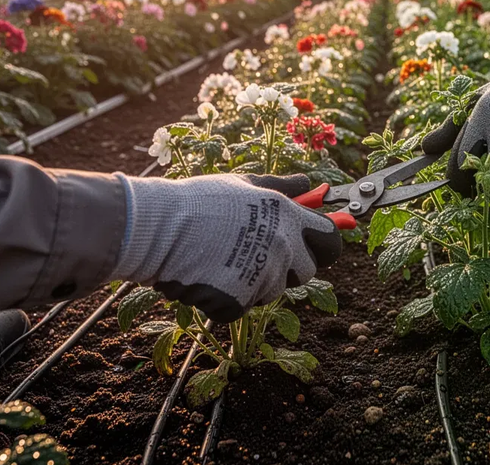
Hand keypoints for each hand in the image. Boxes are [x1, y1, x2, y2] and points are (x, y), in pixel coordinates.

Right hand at [112, 173, 341, 321]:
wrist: (159, 227)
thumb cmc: (198, 200)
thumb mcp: (243, 184)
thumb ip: (280, 186)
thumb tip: (306, 183)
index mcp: (287, 216)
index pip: (331, 238)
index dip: (324, 243)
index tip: (315, 244)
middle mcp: (283, 247)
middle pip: (309, 271)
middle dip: (292, 267)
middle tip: (260, 254)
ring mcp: (263, 276)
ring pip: (273, 290)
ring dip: (256, 282)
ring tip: (223, 259)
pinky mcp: (240, 301)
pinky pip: (244, 305)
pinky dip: (229, 297)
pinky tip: (209, 276)